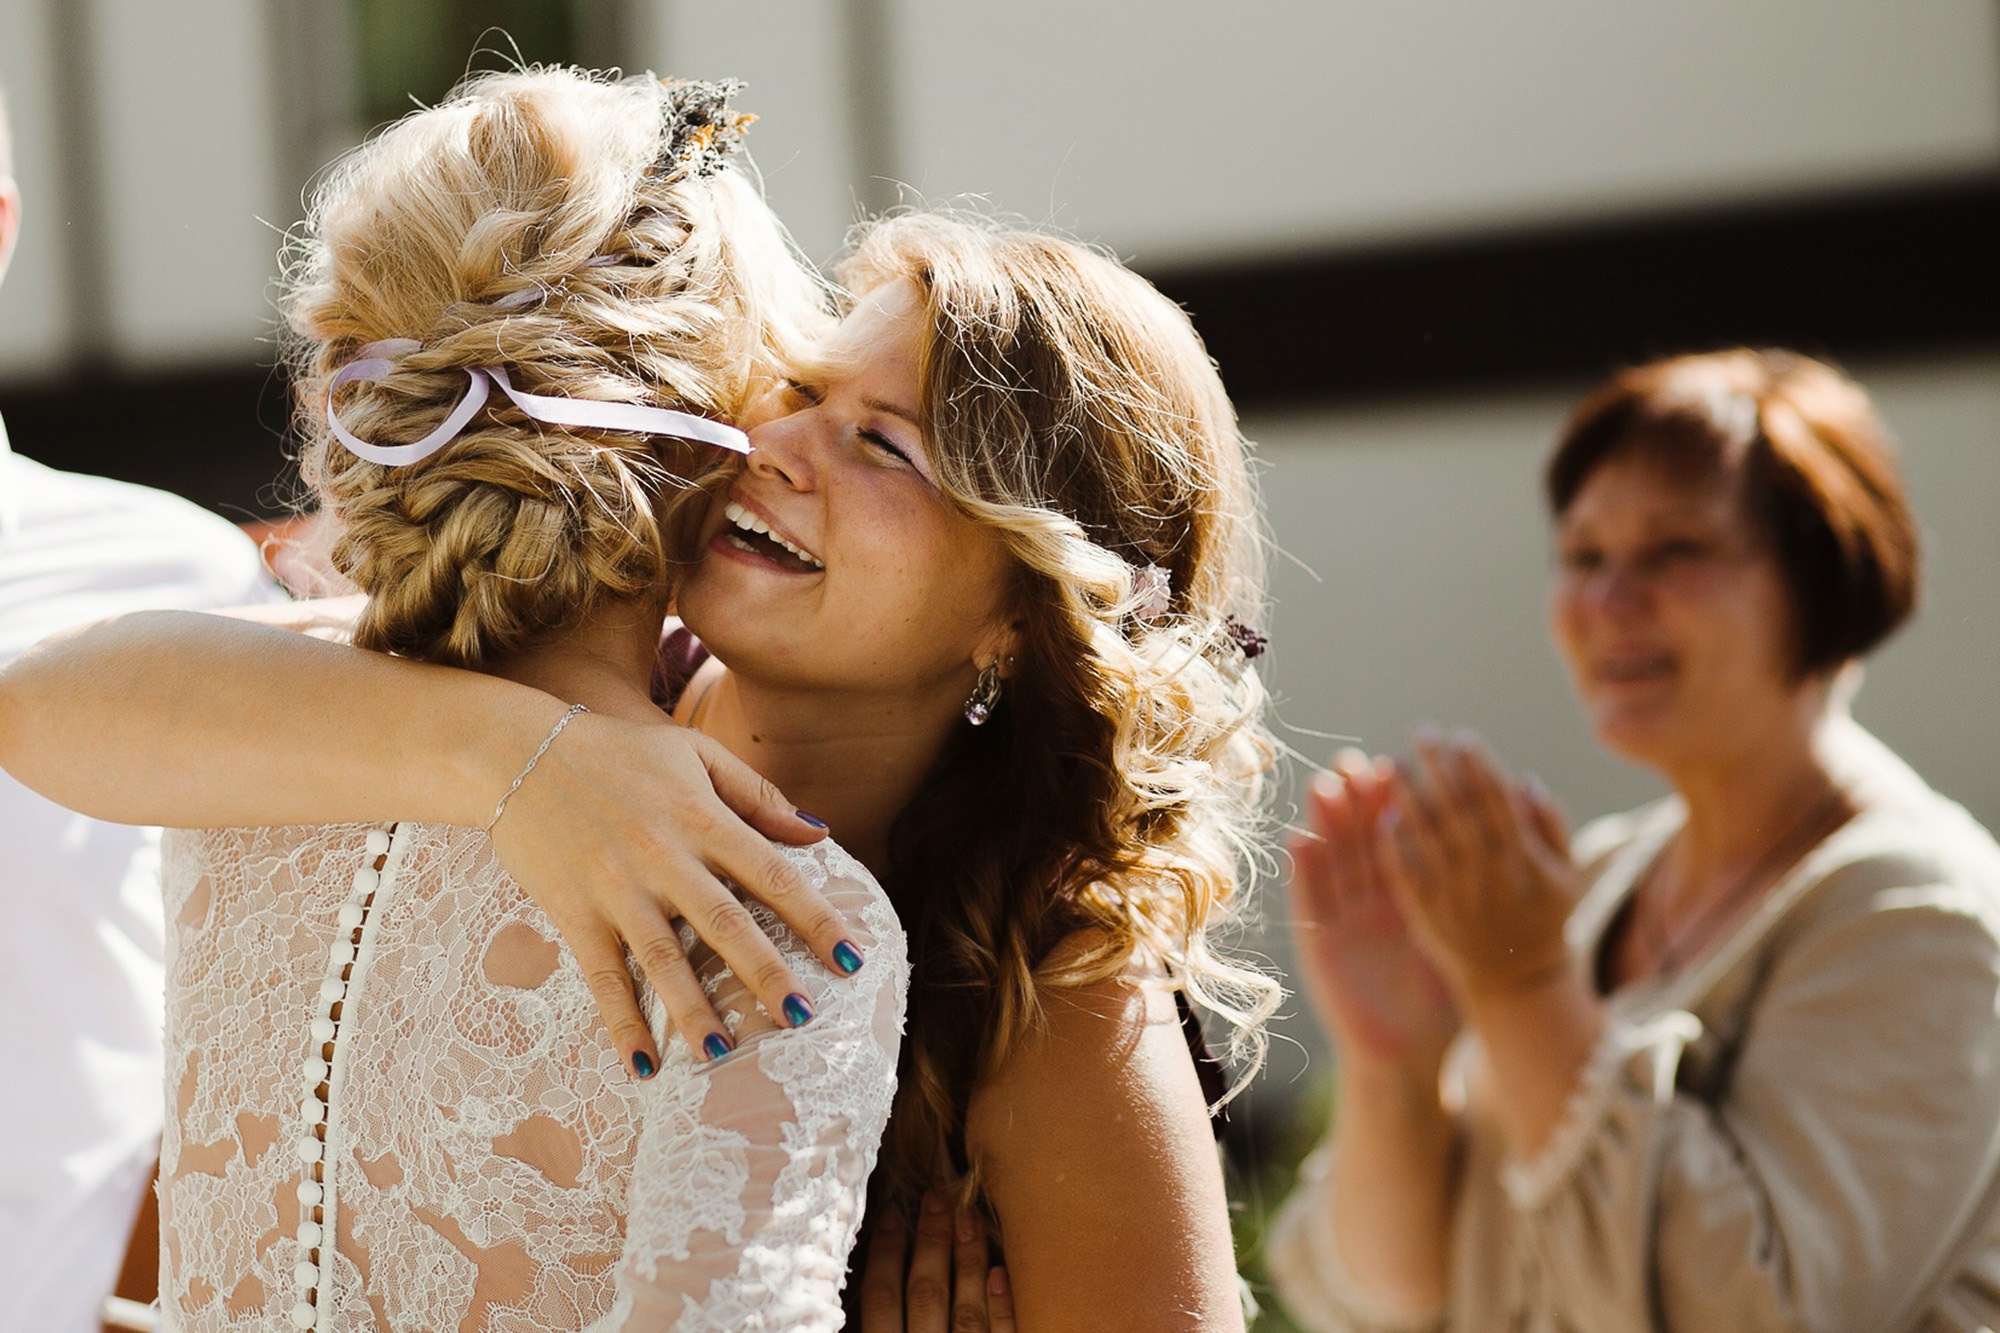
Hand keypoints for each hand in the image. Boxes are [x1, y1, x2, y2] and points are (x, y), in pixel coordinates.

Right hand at [489, 707, 862, 1073]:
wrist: (518, 752)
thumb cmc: (618, 752)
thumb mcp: (695, 752)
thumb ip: (758, 794)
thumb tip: (820, 832)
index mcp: (701, 816)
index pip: (772, 874)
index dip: (815, 919)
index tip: (852, 959)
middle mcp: (663, 856)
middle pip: (724, 923)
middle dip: (765, 973)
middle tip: (802, 1017)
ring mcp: (616, 888)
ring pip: (663, 959)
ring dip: (693, 1011)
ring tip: (723, 1057)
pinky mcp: (574, 913)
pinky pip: (602, 976)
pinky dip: (621, 1023)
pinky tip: (642, 1066)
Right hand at [859, 1193, 1014, 1332]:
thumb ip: (879, 1323)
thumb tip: (877, 1276)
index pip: (881, 1299)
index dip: (884, 1253)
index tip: (891, 1211)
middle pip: (926, 1294)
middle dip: (931, 1241)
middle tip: (937, 1195)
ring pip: (966, 1312)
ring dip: (968, 1260)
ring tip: (971, 1217)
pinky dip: (1001, 1307)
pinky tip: (1001, 1272)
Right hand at [1288, 749, 1458, 1072]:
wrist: (1405, 1057)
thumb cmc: (1439, 1003)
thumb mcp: (1457, 940)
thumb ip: (1469, 895)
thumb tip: (1497, 848)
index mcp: (1407, 895)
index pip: (1400, 838)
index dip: (1395, 803)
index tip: (1396, 765)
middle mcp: (1371, 900)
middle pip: (1360, 841)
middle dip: (1355, 800)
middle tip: (1352, 761)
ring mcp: (1342, 919)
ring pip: (1333, 862)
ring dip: (1325, 824)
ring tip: (1324, 786)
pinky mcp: (1318, 943)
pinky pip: (1311, 903)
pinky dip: (1304, 871)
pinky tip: (1300, 839)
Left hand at [1375, 732, 1579, 1003]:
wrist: (1515, 980)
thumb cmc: (1543, 917)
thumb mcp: (1565, 874)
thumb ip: (1551, 825)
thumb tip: (1524, 779)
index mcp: (1523, 859)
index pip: (1496, 800)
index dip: (1478, 765)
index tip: (1462, 736)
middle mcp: (1487, 874)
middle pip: (1458, 809)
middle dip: (1440, 767)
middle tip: (1424, 734)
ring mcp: (1454, 894)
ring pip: (1427, 835)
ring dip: (1410, 795)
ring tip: (1396, 763)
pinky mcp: (1426, 914)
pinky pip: (1405, 872)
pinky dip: (1396, 842)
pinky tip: (1385, 814)